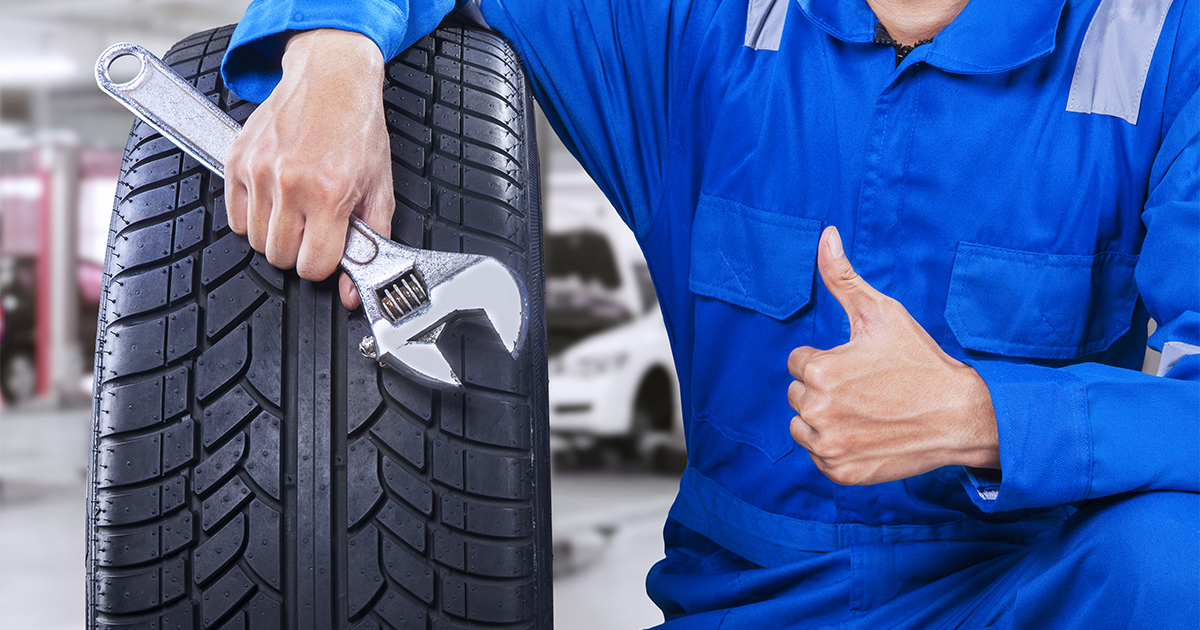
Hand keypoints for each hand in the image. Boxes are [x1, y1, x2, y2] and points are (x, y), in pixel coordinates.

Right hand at [225, 29, 394, 309]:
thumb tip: (353, 291)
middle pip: (279, 257)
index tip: (329, 251)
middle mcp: (290, 183)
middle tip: (314, 227)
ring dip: (276, 234)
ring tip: (297, 208)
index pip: (312, 266)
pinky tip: (275, 198)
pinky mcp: (237, 160)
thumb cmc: (357, 127)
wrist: (331, 76)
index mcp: (329, 193)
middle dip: (299, 250)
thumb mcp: (380, 186)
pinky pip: (234, 217)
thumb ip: (371, 240)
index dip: (323, 264)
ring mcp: (258, 171)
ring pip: (255, 241)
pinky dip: (252, 216)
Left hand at [787, 226, 999, 484]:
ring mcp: (828, 446)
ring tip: (865, 410)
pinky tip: (867, 434)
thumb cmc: (920, 361)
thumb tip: (825, 234)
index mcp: (820, 370)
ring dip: (825, 418)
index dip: (830, 359)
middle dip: (825, 387)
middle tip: (867, 388)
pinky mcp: (840, 472)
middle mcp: (816, 411)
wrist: (962, 415)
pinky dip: (837, 447)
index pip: (799, 361)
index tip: (861, 365)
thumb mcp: (881, 312)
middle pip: (799, 393)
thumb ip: (841, 276)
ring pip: (802, 426)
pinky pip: (819, 457)